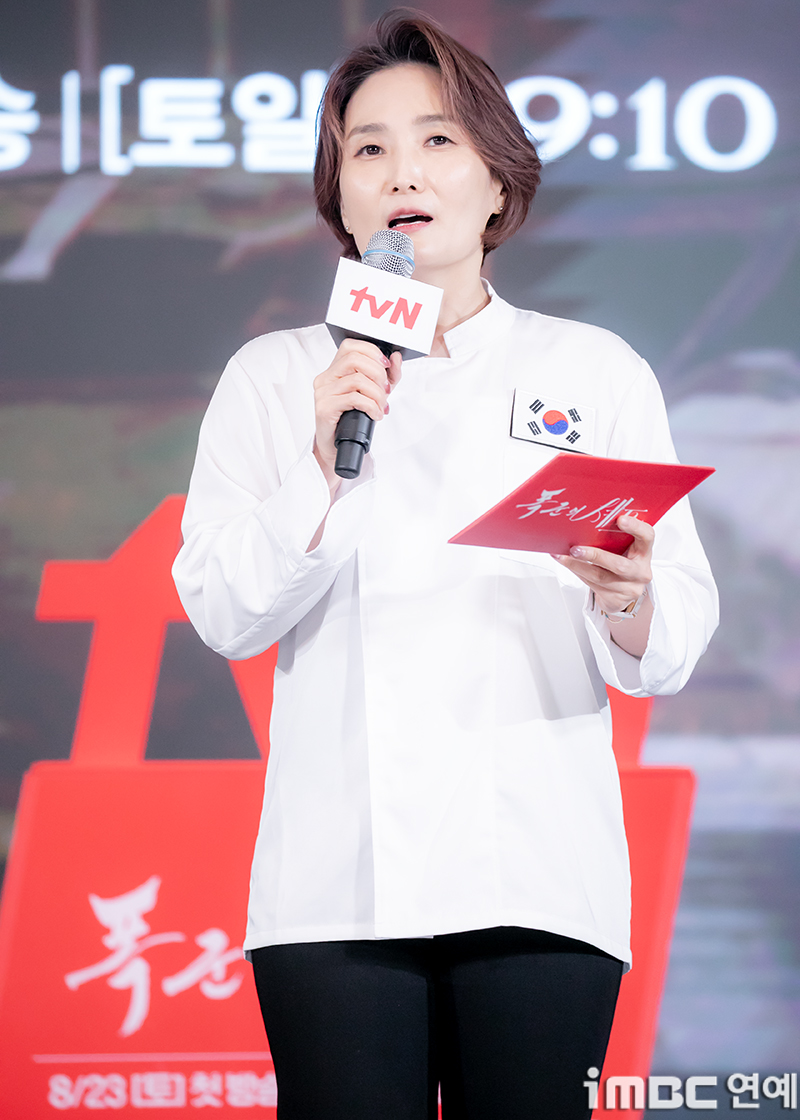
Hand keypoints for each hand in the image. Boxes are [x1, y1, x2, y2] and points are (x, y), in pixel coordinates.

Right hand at [313, 339, 401, 489]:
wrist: (337, 446)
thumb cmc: (353, 419)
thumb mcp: (375, 393)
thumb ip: (388, 375)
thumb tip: (396, 358)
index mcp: (334, 370)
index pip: (350, 346)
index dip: (371, 352)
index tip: (386, 366)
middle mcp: (325, 378)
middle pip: (354, 359)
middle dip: (378, 373)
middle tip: (385, 390)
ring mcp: (323, 393)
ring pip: (356, 380)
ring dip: (376, 394)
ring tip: (381, 406)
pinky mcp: (324, 408)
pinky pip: (353, 399)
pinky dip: (371, 406)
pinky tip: (375, 414)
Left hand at [552, 514, 654, 656]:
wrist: (624, 592)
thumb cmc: (622, 562)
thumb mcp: (625, 549)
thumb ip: (615, 537)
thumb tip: (586, 521)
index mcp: (644, 553)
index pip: (647, 537)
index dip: (636, 527)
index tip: (621, 519)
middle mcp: (640, 572)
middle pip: (618, 565)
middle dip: (594, 556)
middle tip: (575, 549)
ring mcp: (629, 588)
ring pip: (600, 577)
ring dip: (577, 566)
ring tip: (561, 556)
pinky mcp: (616, 600)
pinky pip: (592, 585)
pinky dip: (577, 573)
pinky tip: (566, 564)